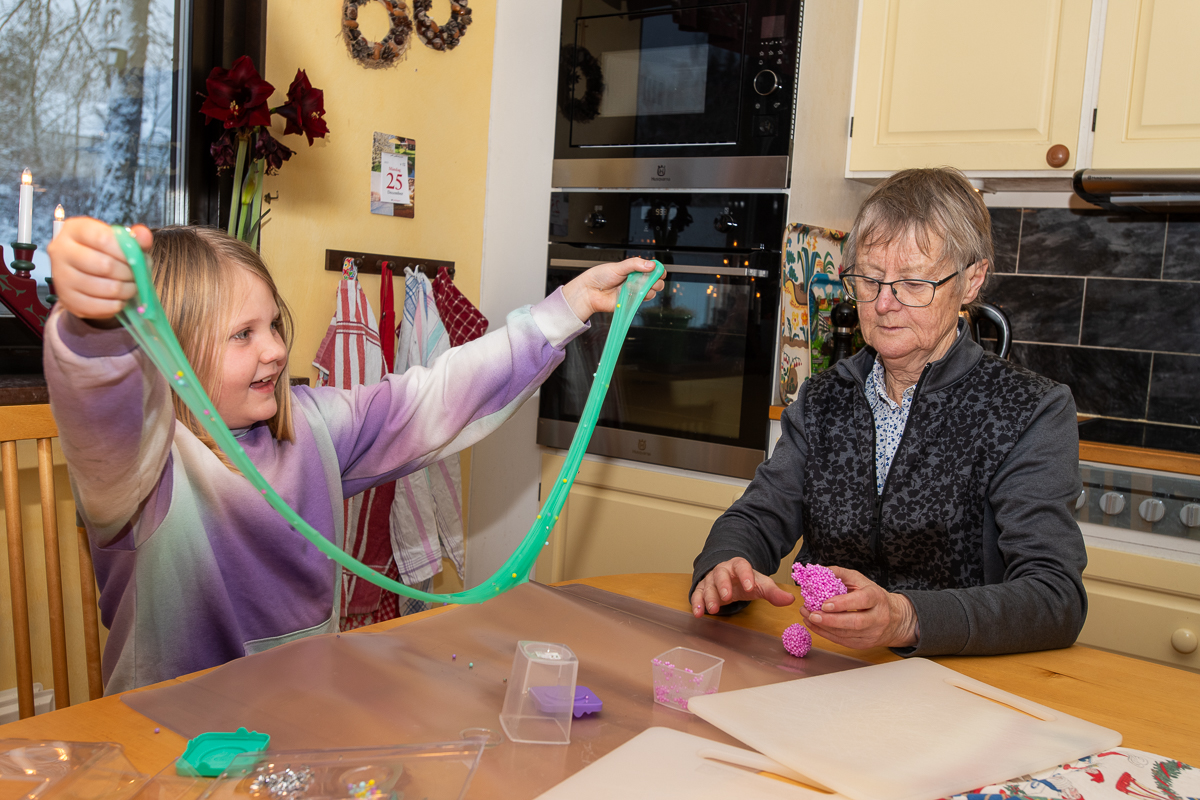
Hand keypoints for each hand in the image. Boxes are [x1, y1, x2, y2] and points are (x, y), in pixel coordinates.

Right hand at [47, 217, 150, 321]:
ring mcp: (61, 277)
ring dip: (127, 290)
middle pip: (105, 265)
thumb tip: (144, 236)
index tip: (137, 257)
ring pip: (107, 288)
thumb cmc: (102, 252)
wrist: (80, 272)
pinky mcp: (67, 299)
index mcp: (74, 230)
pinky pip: (102, 306)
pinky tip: (120, 298)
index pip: (104, 239)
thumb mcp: (117, 240)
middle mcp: (61, 251)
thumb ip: (133, 237)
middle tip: (136, 275)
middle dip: (129, 273)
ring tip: (131, 286)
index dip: (127, 251)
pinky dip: (118, 304)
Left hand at [561, 257, 664, 322]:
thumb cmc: (599, 277)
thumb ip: (635, 264)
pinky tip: (634, 293)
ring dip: (649, 289)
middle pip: (656, 281)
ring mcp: (634, 292)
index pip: (652, 269)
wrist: (589, 291)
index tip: (658, 270)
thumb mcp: (618, 266)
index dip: (657, 270)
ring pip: (651, 292)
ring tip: (638, 286)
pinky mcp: (631, 302)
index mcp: (634, 269)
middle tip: (650, 279)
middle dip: (657, 280)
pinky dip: (641, 297)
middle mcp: (636, 281)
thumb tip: (650, 264)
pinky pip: (642, 301)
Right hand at [691, 557, 795, 617]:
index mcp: (739, 566)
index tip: (749, 587)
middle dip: (723, 586)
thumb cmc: (746, 581)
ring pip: (708, 585)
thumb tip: (790, 600)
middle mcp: (723, 570)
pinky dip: (697, 603)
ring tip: (713, 610)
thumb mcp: (760, 585)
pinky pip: (697, 594)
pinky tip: (698, 614)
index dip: (745, 575)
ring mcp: (711, 579)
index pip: (742, 566)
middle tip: (726, 597)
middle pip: (721, 574)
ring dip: (709, 597)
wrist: (731, 579)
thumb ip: (773, 592)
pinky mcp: (703, 589)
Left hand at [799, 566, 918, 649]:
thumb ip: (840, 574)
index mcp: (877, 597)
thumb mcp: (860, 580)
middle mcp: (878, 617)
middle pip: (854, 622)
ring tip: (808, 617)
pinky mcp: (864, 644)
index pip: (862, 600)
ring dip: (824, 627)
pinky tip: (814, 626)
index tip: (825, 604)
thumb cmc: (873, 596)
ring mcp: (872, 633)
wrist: (894, 619)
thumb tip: (818, 570)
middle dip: (830, 620)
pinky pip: (843, 641)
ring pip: (847, 635)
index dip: (843, 603)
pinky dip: (826, 634)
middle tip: (812, 614)